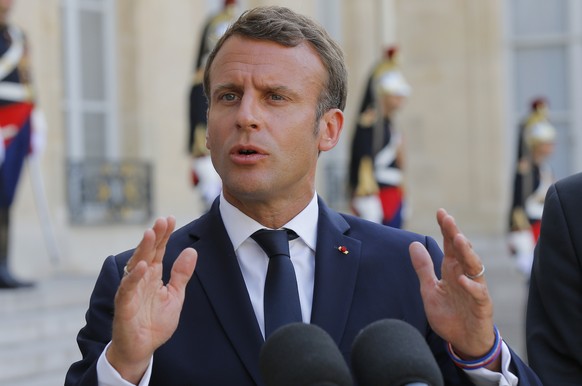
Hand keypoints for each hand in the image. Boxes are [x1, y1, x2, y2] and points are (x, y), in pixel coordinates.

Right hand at [106, 216, 197, 382]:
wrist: (141, 349)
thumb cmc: (155, 322)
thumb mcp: (175, 296)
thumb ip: (181, 274)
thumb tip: (191, 250)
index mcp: (153, 275)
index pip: (159, 250)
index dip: (164, 235)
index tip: (170, 218)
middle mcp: (140, 278)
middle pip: (147, 252)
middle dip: (155, 236)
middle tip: (162, 220)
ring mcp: (130, 290)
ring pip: (135, 265)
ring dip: (143, 250)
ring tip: (151, 234)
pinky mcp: (124, 305)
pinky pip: (127, 288)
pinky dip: (134, 277)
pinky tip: (143, 265)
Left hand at [409, 209, 499, 369]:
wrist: (463, 341)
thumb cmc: (449, 314)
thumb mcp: (430, 289)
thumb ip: (423, 268)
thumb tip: (413, 243)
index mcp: (452, 270)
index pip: (450, 245)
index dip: (445, 229)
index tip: (440, 212)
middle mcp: (465, 275)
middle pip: (462, 251)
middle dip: (455, 234)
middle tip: (448, 219)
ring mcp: (475, 289)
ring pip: (474, 266)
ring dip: (467, 253)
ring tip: (459, 239)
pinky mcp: (482, 305)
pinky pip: (479, 293)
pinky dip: (471, 286)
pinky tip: (462, 279)